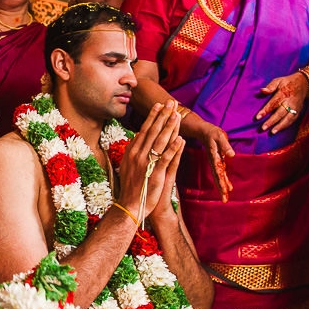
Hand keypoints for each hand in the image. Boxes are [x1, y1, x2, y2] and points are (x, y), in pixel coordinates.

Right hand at [118, 102, 183, 220]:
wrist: (130, 205)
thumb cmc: (131, 186)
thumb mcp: (129, 164)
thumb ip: (135, 150)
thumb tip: (138, 135)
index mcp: (132, 151)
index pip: (144, 129)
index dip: (152, 117)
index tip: (159, 105)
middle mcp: (138, 154)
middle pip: (153, 131)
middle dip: (162, 116)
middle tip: (170, 103)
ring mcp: (146, 163)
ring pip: (160, 141)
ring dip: (169, 127)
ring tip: (177, 115)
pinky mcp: (155, 173)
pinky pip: (166, 158)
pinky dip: (173, 148)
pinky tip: (180, 139)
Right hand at [186, 117, 233, 201]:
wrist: (203, 130)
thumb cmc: (212, 132)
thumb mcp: (219, 136)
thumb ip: (225, 145)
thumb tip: (232, 155)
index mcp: (214, 157)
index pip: (218, 171)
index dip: (221, 181)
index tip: (225, 191)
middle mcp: (213, 161)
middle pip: (217, 177)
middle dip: (221, 189)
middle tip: (225, 200)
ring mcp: (215, 162)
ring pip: (218, 176)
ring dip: (222, 186)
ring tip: (226, 197)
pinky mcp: (216, 161)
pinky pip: (220, 172)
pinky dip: (223, 180)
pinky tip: (228, 187)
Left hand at [256, 73, 306, 134]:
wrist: (303, 84)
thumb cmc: (287, 83)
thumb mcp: (278, 80)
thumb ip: (270, 86)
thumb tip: (262, 90)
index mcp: (284, 93)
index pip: (273, 103)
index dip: (265, 111)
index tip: (257, 117)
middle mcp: (290, 102)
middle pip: (280, 113)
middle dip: (271, 121)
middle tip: (263, 128)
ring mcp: (295, 107)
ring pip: (288, 118)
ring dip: (280, 126)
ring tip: (272, 132)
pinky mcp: (298, 111)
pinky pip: (292, 120)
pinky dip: (286, 126)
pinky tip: (279, 130)